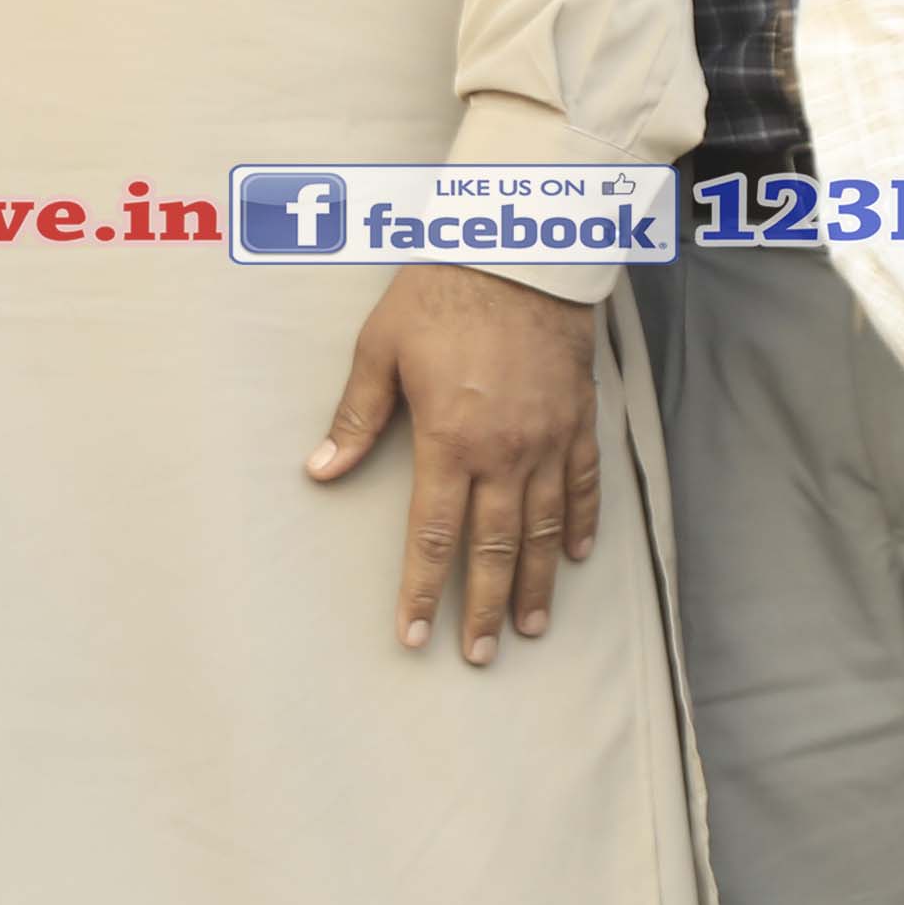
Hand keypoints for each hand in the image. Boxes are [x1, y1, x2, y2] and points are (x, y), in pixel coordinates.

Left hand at [309, 264, 604, 660]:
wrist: (518, 250)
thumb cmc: (438, 295)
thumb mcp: (379, 350)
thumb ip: (355, 418)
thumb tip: (319, 471)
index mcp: (449, 441)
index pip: (434, 536)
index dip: (423, 591)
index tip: (416, 634)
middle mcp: (504, 452)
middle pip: (494, 548)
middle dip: (482, 607)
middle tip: (477, 654)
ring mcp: (549, 439)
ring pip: (544, 528)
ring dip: (536, 583)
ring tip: (530, 628)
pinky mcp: (578, 419)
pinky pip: (584, 484)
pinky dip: (580, 524)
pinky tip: (576, 557)